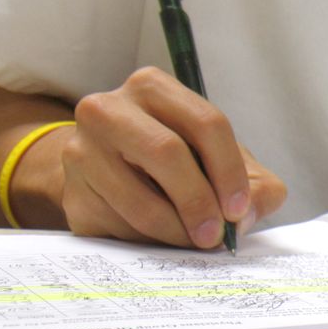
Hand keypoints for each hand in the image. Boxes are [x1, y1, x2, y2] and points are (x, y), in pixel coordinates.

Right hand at [57, 67, 285, 247]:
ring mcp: (81, 150)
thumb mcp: (224, 162)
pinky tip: (160, 238)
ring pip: (139, 199)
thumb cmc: (179, 161)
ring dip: (175, 230)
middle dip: (199, 200)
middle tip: (215, 235)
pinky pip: (117, 225)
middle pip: (166, 152)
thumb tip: (246, 217)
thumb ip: (256, 186)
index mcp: (153, 87)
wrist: (110, 172)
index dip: (228, 170)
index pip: (205, 122)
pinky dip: (148, 241)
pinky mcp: (72, 193)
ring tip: (192, 241)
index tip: (239, 209)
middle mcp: (109, 108)